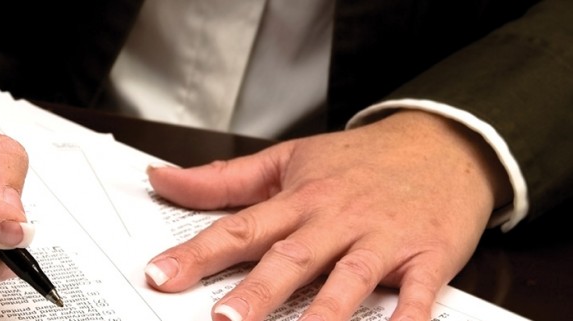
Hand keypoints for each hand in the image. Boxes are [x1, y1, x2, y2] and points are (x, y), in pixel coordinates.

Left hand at [144, 110, 511, 320]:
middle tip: (221, 319)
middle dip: (255, 291)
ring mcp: (382, 238)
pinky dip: (406, 317)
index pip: (241, 228)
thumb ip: (224, 178)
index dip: (198, 253)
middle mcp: (336, 219)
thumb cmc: (361, 159)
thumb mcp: (288, 158)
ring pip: (347, 278)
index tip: (161, 275)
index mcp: (300, 198)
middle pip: (289, 257)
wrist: (444, 143)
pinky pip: (417, 293)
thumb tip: (161, 178)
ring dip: (321, 311)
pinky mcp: (427, 256)